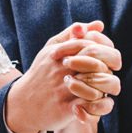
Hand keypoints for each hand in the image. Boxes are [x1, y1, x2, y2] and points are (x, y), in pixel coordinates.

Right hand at [6, 21, 121, 132]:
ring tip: (103, 87)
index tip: (106, 59)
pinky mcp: (66, 108)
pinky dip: (100, 104)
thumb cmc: (41, 73)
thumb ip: (73, 34)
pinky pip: (92, 105)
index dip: (105, 51)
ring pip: (98, 84)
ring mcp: (65, 88)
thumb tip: (99, 24)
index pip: (93, 45)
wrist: (23, 103)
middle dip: (108, 68)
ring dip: (105, 85)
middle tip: (107, 73)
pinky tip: (98, 100)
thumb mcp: (52, 48)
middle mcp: (64, 69)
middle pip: (98, 64)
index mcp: (62, 52)